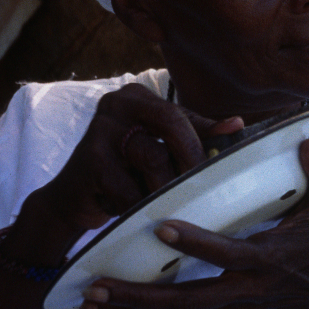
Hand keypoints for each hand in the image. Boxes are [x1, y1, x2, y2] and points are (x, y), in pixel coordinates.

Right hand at [38, 84, 243, 234]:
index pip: (180, 113)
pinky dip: (140, 204)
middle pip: (170, 123)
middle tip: (203, 185)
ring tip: (170, 203)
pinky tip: (137, 211)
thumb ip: (194, 133)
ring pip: (153, 158)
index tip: (221, 162)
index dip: (205, 137)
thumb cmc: (124, 171)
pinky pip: (130, 187)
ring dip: (166, 187)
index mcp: (137, 96)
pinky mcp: (89, 160)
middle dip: (191, 157)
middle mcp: (116, 104)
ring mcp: (100, 130)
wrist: (71, 200)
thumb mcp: (159, 146)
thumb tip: (237, 124)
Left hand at [80, 138, 308, 308]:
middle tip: (97, 283)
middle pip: (186, 302)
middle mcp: (243, 289)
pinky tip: (107, 307)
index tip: (161, 227)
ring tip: (89, 298)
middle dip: (139, 295)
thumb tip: (306, 142)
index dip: (196, 245)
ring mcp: (229, 307)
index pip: (227, 255)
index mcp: (267, 260)